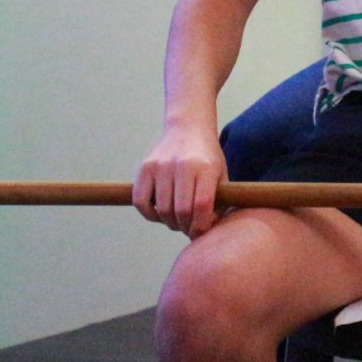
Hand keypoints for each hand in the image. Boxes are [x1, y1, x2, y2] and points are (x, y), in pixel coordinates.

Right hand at [133, 123, 226, 238]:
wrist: (188, 129)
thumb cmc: (208, 158)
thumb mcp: (221, 175)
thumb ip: (219, 202)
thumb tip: (206, 231)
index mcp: (206, 167)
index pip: (202, 205)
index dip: (200, 226)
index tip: (200, 233)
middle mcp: (183, 165)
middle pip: (181, 211)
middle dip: (185, 227)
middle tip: (188, 228)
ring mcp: (162, 166)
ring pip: (162, 210)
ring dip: (169, 223)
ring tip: (177, 221)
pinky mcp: (145, 167)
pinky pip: (141, 201)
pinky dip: (149, 214)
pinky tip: (159, 213)